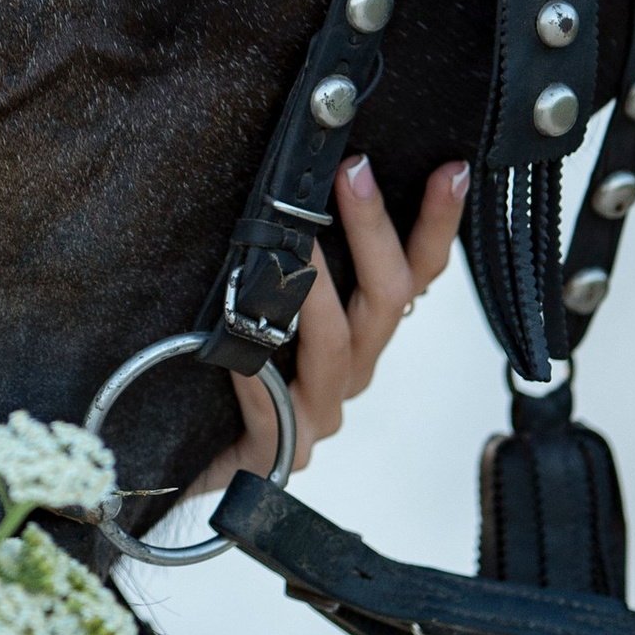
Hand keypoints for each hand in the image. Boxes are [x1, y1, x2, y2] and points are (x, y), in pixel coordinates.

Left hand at [206, 153, 469, 490]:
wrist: (185, 463)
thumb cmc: (220, 372)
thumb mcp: (264, 302)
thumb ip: (290, 259)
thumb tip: (292, 184)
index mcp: (361, 335)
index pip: (416, 273)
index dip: (437, 224)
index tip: (449, 172)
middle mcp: (350, 372)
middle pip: (388, 298)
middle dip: (374, 228)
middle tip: (354, 171)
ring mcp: (320, 412)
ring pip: (336, 343)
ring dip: (316, 285)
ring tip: (295, 237)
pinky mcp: (282, 447)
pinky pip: (274, 400)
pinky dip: (256, 370)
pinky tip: (232, 347)